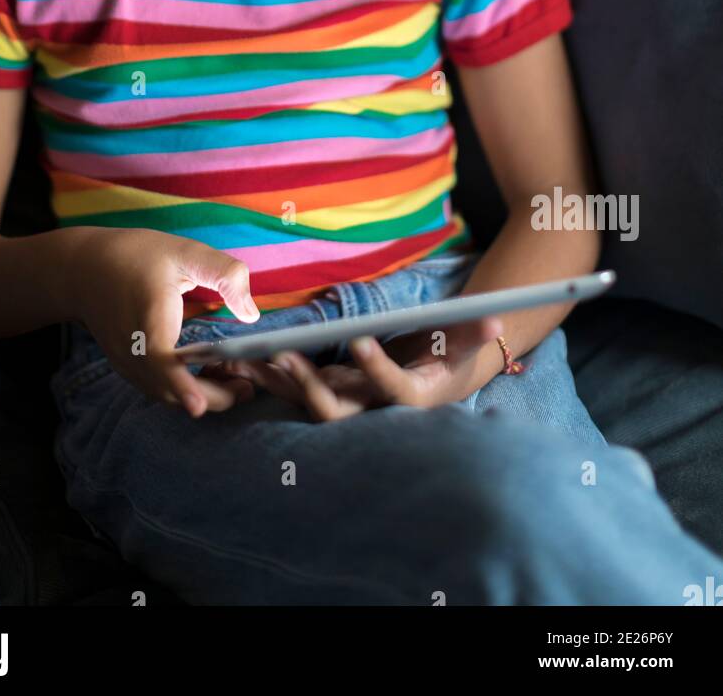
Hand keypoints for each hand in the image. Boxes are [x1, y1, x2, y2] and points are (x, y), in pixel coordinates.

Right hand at [63, 226, 261, 417]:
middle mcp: (132, 349)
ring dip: (201, 395)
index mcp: (149, 319)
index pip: (161, 361)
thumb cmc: (135, 255)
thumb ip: (224, 274)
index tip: (198, 406)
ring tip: (234, 378)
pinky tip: (208, 373)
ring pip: (165, 395)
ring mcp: (127, 363)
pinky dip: (184, 390)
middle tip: (248, 385)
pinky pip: (158, 389)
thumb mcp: (184, 251)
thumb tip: (251, 314)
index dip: (181, 385)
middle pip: (171, 390)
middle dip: (212, 397)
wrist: (82, 269)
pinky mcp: (127, 367)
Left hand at [200, 314, 503, 420]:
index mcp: (409, 398)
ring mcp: (347, 401)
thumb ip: (474, 331)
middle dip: (309, 386)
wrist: (434, 378)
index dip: (376, 369)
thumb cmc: (451, 357)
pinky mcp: (328, 390)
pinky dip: (265, 375)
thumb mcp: (465, 342)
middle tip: (285, 355)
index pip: (391, 388)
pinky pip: (292, 388)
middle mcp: (373, 408)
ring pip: (304, 401)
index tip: (361, 340)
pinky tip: (237, 359)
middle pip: (336, 410)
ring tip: (245, 358)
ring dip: (275, 381)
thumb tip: (494, 320)